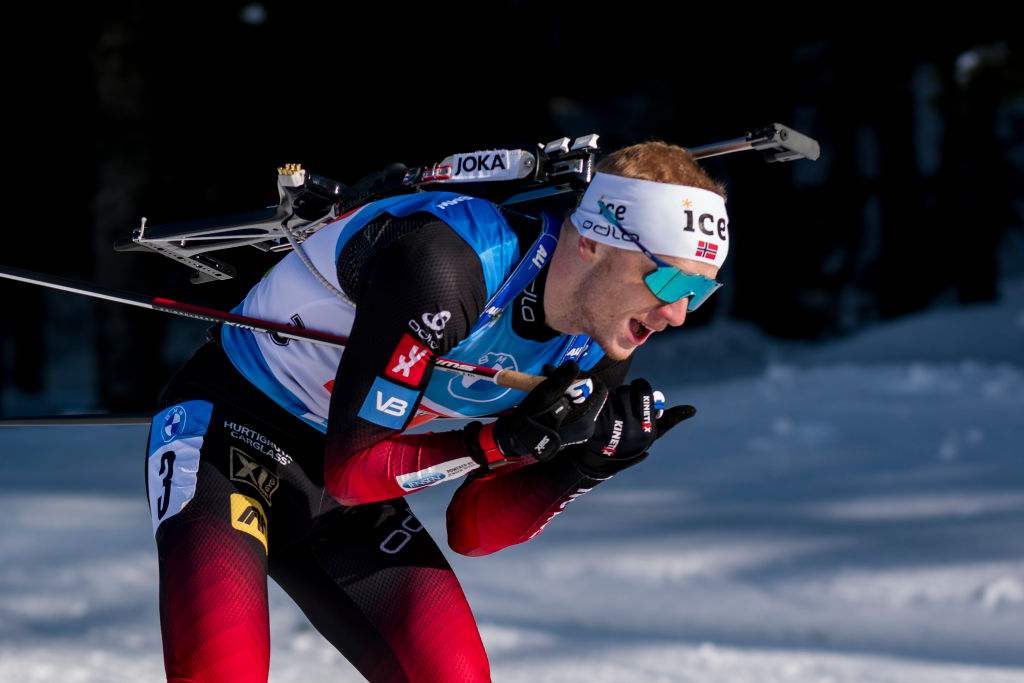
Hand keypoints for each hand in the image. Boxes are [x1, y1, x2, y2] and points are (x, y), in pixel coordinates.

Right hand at [474, 361, 606, 464]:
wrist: (519, 438)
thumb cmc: (533, 416)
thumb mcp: (546, 393)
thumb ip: (562, 378)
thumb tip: (574, 363)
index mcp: (586, 418)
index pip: (598, 390)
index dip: (587, 376)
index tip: (569, 371)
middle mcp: (588, 426)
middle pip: (588, 395)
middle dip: (571, 380)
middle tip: (551, 373)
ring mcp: (580, 431)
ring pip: (580, 401)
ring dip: (566, 388)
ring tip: (547, 380)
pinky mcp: (572, 432)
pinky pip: (574, 410)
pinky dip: (565, 399)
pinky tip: (550, 394)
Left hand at [569, 378, 694, 476]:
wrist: (605, 459)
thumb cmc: (634, 440)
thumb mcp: (654, 432)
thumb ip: (672, 418)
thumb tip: (693, 409)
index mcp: (648, 428)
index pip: (643, 391)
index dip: (640, 386)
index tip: (637, 389)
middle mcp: (631, 430)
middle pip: (626, 391)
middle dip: (624, 392)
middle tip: (622, 401)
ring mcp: (612, 430)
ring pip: (611, 396)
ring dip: (611, 398)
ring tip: (612, 409)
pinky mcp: (595, 428)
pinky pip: (597, 403)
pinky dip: (598, 403)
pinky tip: (600, 413)